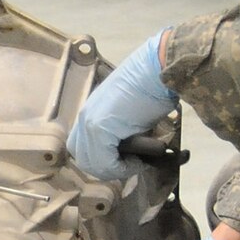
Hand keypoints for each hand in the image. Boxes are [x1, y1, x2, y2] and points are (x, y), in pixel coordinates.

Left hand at [66, 32, 175, 180]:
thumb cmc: (152, 86)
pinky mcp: (100, 128)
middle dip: (106, 168)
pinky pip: (105, 162)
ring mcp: (90, 122)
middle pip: (83, 158)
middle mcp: (85, 116)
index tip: (124, 161)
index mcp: (90, 111)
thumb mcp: (130, 112)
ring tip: (136, 163)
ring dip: (115, 170)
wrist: (157, 69)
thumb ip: (121, 131)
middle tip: (130, 165)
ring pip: (92, 164)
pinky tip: (138, 161)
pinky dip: (122, 168)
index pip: (82, 148)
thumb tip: (129, 152)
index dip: (101, 160)